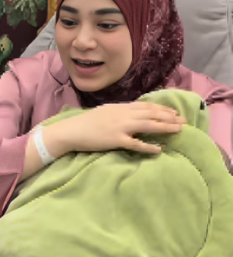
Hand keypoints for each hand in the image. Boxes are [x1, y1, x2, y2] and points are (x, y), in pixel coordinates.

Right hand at [45, 102, 185, 157]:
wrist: (72, 131)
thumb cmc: (86, 123)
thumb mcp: (105, 112)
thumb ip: (120, 113)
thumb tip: (133, 114)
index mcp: (120, 107)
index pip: (146, 106)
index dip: (162, 109)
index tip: (174, 112)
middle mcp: (123, 114)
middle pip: (151, 114)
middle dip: (169, 117)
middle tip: (184, 121)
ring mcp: (120, 127)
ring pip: (148, 125)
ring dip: (165, 127)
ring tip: (179, 130)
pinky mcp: (116, 140)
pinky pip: (136, 143)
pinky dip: (148, 146)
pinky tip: (159, 149)